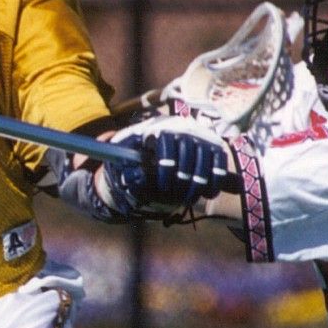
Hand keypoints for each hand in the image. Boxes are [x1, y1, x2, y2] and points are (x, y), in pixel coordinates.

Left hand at [99, 118, 230, 217]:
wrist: (164, 142)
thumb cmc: (139, 149)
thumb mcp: (127, 145)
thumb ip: (120, 148)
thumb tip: (108, 148)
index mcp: (161, 127)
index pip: (167, 145)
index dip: (166, 168)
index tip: (162, 186)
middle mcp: (184, 129)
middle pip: (187, 156)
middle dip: (181, 180)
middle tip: (174, 197)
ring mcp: (201, 137)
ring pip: (204, 163)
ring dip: (197, 185)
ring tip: (188, 199)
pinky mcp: (215, 147)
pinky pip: (219, 165)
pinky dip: (214, 181)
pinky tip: (207, 194)